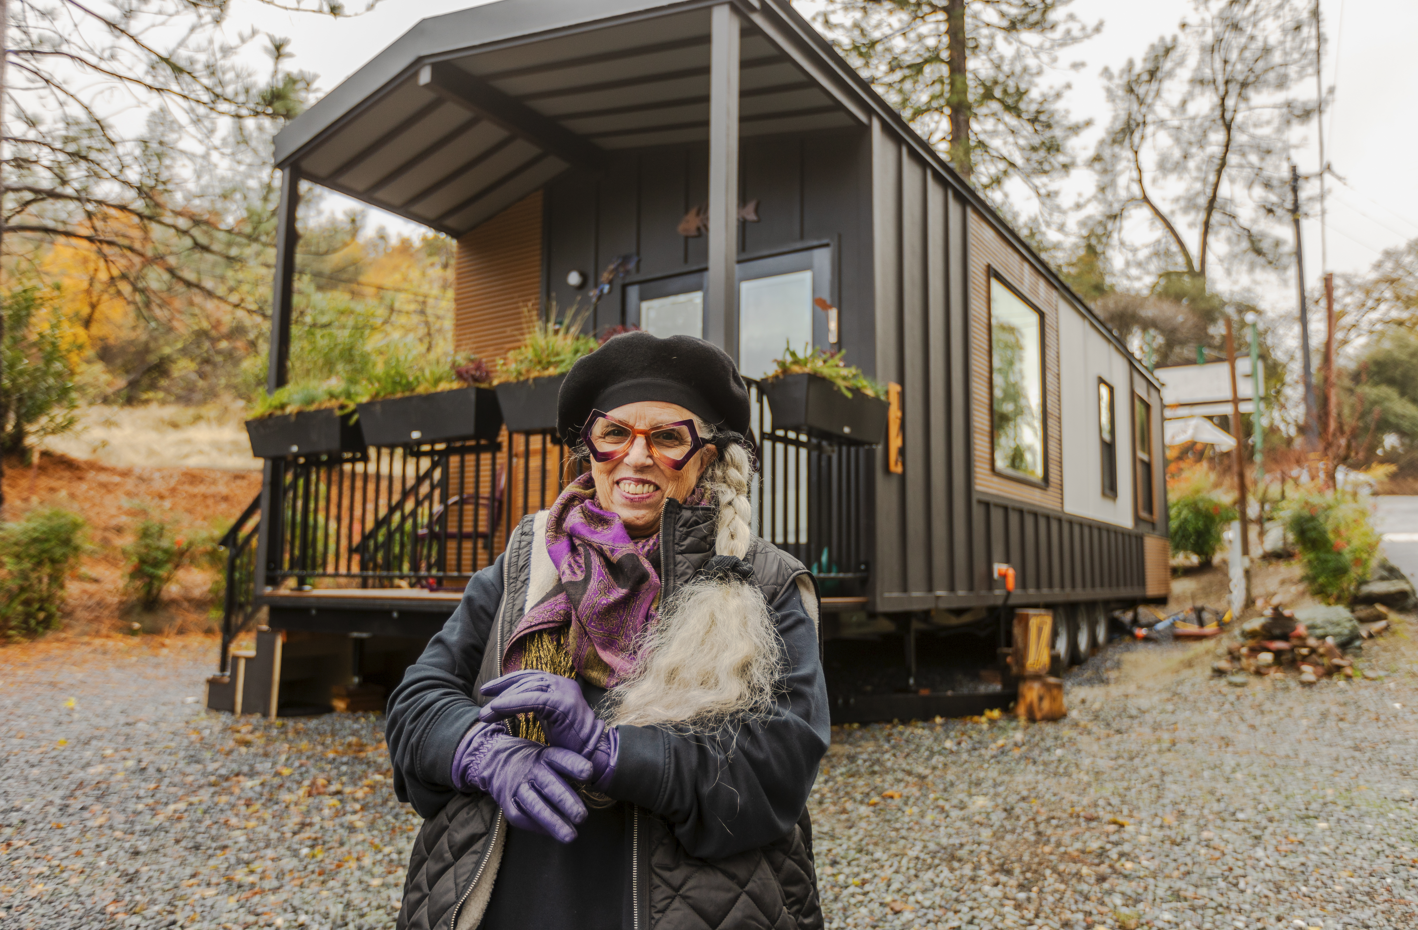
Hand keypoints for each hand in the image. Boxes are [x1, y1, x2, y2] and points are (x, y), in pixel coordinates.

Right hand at [450, 723, 591, 842]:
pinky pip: (520, 816)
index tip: (589, 773)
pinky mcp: (507, 802)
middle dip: (565, 801)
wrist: (497, 761)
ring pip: (535, 805)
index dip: (574, 765)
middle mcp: (530, 770)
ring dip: (553, 822)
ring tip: (570, 836)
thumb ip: (569, 767)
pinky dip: (535, 826)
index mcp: (544, 756)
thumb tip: (597, 781)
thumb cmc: (534, 761)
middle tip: (582, 817)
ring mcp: (517, 786)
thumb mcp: (549, 755)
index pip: (559, 758)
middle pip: (548, 785)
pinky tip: (550, 833)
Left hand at [480, 670, 618, 791]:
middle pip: (527, 679)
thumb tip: (511, 703)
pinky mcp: (563, 704)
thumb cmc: (569, 742)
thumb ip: (536, 706)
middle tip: (482, 696)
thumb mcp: (549, 718)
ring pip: (528, 688)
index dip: (507, 681)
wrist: (591, 756)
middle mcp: (563, 684)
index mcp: (560, 685)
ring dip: (503, 700)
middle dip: (501, 688)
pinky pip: (533, 700)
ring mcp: (565, 692)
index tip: (488, 690)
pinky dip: (513, 703)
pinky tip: (497, 709)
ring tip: (485, 713)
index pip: (530, 676)